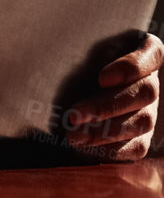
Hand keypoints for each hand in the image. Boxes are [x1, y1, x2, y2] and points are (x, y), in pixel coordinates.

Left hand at [63, 33, 162, 161]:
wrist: (65, 88)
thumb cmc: (68, 59)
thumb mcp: (73, 48)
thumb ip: (72, 47)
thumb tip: (45, 49)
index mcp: (143, 51)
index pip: (152, 54)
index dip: (132, 67)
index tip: (102, 78)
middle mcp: (150, 81)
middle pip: (144, 92)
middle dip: (106, 106)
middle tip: (74, 114)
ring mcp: (150, 110)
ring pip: (141, 122)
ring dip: (107, 131)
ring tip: (74, 136)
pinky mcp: (142, 136)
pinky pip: (137, 146)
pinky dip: (112, 150)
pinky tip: (88, 150)